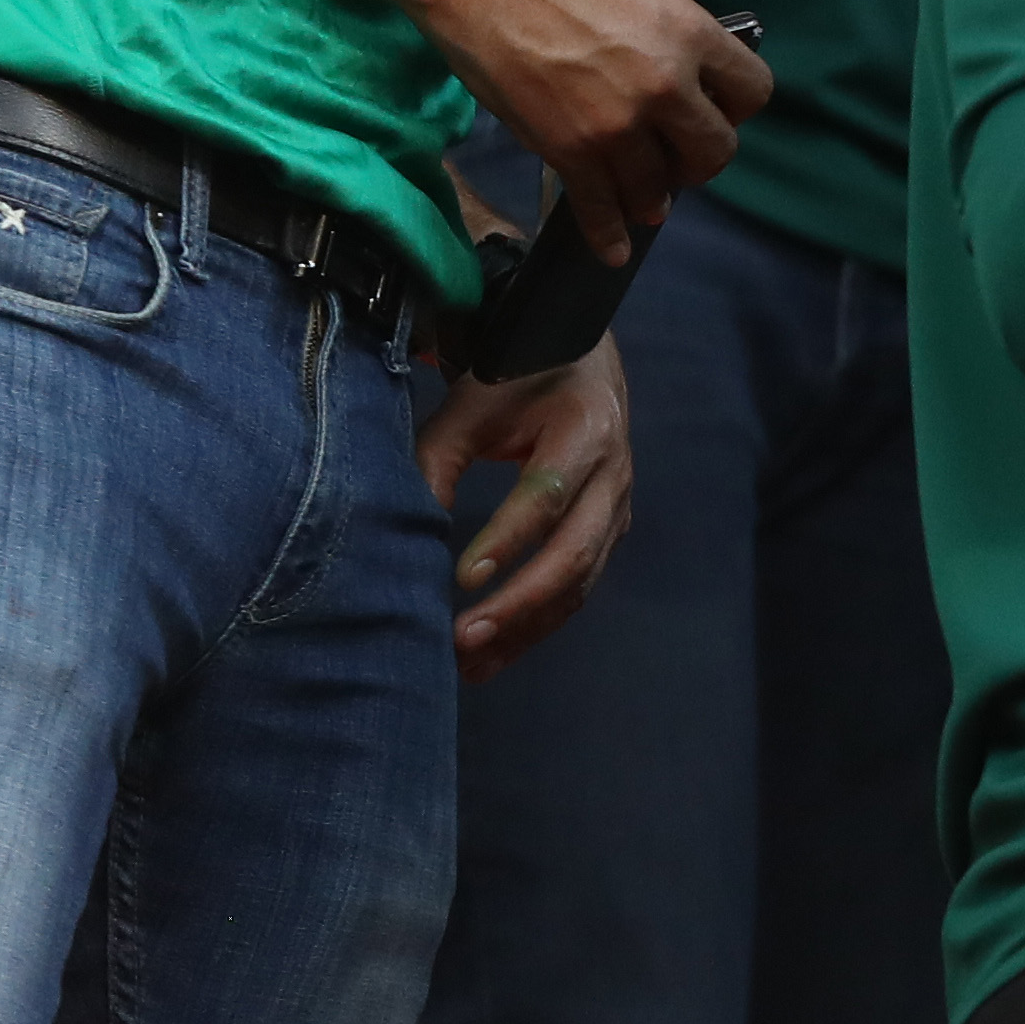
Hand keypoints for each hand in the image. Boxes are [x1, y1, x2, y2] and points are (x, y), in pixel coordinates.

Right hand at [418, 0, 772, 258]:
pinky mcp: (567, 150)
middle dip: (700, 158)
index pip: (753, 92)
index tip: (714, 109)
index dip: (735, 106)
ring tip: (647, 197)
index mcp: (691, 35)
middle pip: (716, 151)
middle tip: (677, 154)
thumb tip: (681, 72)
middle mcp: (666, 86)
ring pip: (659, 187)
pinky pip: (600, 206)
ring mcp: (617, 124)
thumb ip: (669, 39)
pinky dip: (608, 234)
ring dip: (655, 195)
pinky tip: (614, 249)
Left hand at [419, 341, 631, 677]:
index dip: (508, 539)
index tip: (462, 579)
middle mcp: (614, 475)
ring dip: (528, 627)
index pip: (546, 495)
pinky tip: (498, 650)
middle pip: (575, 551)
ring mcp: (619, 507)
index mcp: (584, 431)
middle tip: (463, 640)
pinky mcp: (611, 532)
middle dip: (520, 603)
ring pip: (582, 581)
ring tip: (473, 664)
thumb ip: (436, 463)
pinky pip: (582, 586)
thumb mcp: (470, 409)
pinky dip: (540, 623)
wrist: (579, 359)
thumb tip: (404, 537)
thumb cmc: (515, 379)